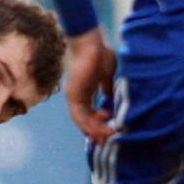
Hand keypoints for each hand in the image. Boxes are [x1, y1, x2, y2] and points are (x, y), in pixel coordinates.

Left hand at [64, 27, 117, 143]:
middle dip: (96, 132)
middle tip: (107, 141)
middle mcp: (76, 96)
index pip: (89, 113)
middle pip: (84, 121)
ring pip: (82, 121)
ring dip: (95, 130)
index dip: (98, 123)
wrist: (90, 42)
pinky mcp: (73, 96)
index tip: (110, 129)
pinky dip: (92, 124)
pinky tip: (104, 128)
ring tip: (109, 135)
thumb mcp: (106, 74)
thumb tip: (108, 96)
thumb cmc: (99, 53)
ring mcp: (73, 96)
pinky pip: (81, 116)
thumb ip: (106, 86)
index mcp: (83, 91)